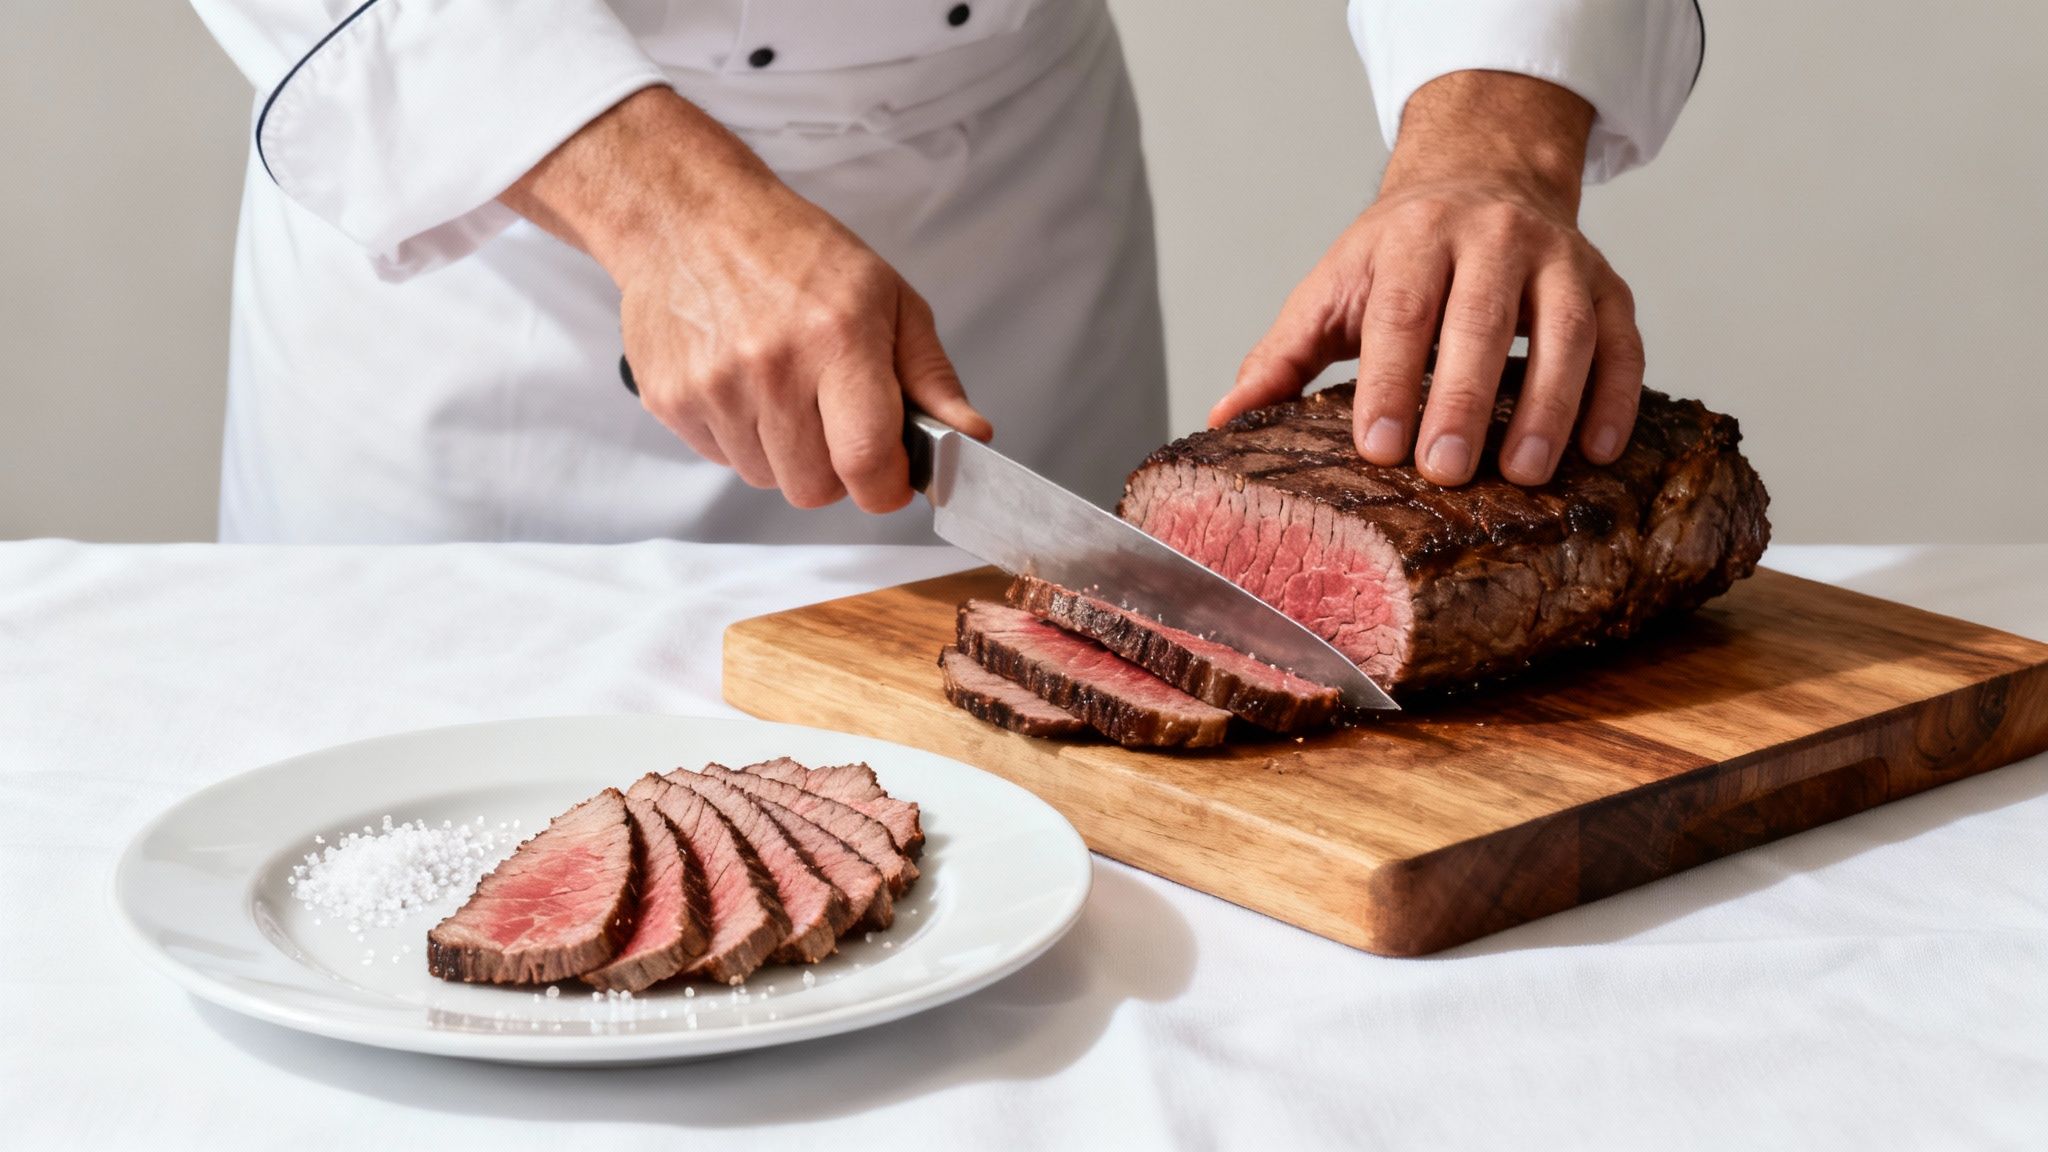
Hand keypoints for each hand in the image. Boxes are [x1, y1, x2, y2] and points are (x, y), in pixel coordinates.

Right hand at [502, 87, 991, 511]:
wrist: (688, 216)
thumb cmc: (793, 251)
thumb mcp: (886, 297)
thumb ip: (930, 376)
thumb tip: (971, 437)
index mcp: (838, 338)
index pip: (867, 462)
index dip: (886, 487)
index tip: (892, 477)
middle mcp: (772, 367)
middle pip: (815, 489)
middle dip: (837, 471)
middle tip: (836, 421)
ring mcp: (715, 386)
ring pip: (768, 479)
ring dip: (786, 454)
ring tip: (784, 391)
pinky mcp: (671, 399)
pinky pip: (723, 459)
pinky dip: (742, 438)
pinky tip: (745, 385)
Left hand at [1214, 71, 1643, 485]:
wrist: (1483, 175)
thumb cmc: (1397, 253)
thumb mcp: (1334, 288)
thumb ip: (1282, 355)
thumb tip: (1224, 418)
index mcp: (1413, 238)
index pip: (1399, 311)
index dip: (1389, 380)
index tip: (1378, 448)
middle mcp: (1492, 238)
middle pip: (1478, 321)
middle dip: (1462, 399)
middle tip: (1445, 472)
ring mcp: (1559, 260)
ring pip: (1565, 330)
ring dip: (1548, 406)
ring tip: (1525, 476)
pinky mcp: (1610, 286)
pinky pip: (1625, 341)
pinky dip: (1618, 396)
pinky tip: (1601, 451)